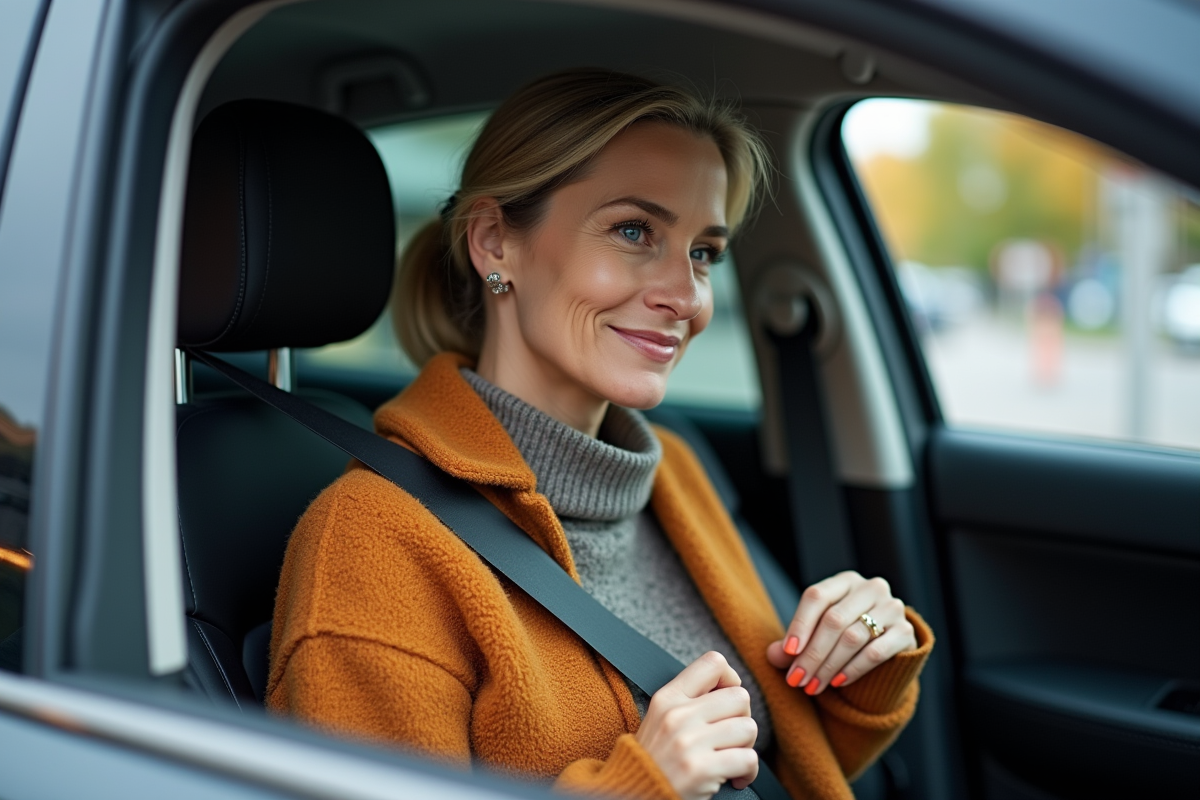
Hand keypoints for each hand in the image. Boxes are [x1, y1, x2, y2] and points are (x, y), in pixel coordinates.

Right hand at [635, 651, 758, 799]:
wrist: (635, 795)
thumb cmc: (654, 758)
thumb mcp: (660, 717)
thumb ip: (689, 699)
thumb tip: (730, 687)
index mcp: (668, 697)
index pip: (713, 662)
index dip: (731, 679)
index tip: (728, 700)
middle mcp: (678, 715)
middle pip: (740, 697)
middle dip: (743, 718)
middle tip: (731, 737)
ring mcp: (689, 742)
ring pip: (748, 728)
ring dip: (746, 747)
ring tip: (731, 757)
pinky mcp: (701, 769)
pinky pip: (748, 759)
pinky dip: (748, 772)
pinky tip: (735, 777)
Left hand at [766, 571, 915, 694]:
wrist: (887, 646)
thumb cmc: (842, 636)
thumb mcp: (816, 634)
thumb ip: (793, 643)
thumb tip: (774, 655)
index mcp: (844, 581)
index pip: (817, 596)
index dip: (800, 625)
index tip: (788, 652)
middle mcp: (870, 588)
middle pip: (833, 620)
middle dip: (812, 654)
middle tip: (796, 680)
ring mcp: (892, 607)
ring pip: (853, 637)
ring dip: (829, 666)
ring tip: (813, 686)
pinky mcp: (906, 631)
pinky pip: (876, 651)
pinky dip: (853, 669)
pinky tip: (838, 682)